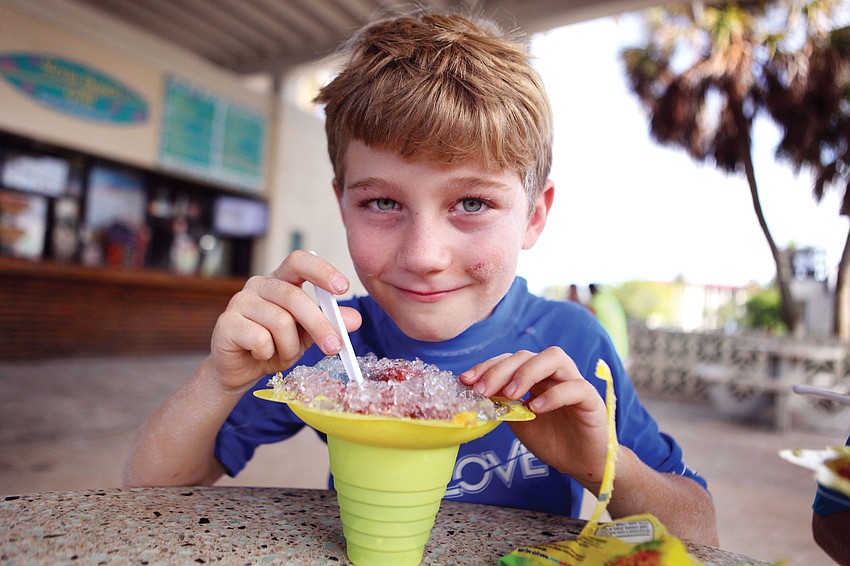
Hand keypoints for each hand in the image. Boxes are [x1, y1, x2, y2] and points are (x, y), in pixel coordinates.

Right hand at [208, 250, 361, 392]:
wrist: (241, 371)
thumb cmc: (275, 346)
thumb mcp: (308, 334)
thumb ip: (329, 323)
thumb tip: (355, 319)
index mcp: (280, 280)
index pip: (299, 261)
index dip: (321, 270)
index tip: (343, 288)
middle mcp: (259, 284)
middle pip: (295, 297)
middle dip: (319, 324)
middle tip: (335, 347)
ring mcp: (240, 301)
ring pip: (280, 322)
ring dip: (289, 346)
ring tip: (281, 353)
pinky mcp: (226, 323)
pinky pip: (260, 339)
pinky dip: (268, 353)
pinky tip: (260, 354)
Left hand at [459, 347, 609, 490]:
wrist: (580, 462)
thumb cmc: (551, 439)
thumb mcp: (518, 422)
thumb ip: (502, 405)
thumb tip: (475, 396)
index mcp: (535, 376)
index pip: (509, 360)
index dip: (487, 366)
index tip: (466, 380)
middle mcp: (554, 373)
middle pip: (527, 355)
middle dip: (501, 370)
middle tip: (483, 390)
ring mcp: (574, 382)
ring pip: (554, 358)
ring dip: (527, 372)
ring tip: (511, 394)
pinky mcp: (591, 399)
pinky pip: (575, 387)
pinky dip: (554, 395)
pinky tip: (536, 408)